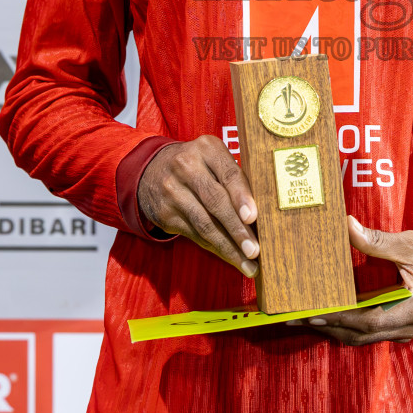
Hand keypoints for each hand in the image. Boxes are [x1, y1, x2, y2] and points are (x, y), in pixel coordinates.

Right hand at [137, 136, 258, 276]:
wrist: (151, 170)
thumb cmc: (198, 165)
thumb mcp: (213, 158)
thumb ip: (235, 178)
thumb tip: (262, 214)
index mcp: (207, 148)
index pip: (229, 174)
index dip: (242, 197)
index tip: (253, 217)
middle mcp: (186, 167)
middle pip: (216, 202)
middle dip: (237, 230)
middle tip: (254, 250)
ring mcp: (172, 191)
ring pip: (205, 224)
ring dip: (228, 247)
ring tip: (247, 263)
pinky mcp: (165, 214)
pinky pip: (195, 234)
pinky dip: (215, 248)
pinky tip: (229, 257)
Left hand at [290, 216, 412, 344]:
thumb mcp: (411, 244)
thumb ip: (377, 241)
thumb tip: (346, 227)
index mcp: (412, 311)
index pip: (366, 321)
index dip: (336, 319)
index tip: (309, 314)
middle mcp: (409, 327)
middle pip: (360, 334)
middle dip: (327, 327)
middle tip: (295, 317)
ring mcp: (408, 330)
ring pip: (365, 336)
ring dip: (336, 328)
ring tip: (308, 318)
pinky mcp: (406, 325)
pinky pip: (373, 331)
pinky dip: (351, 325)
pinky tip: (334, 315)